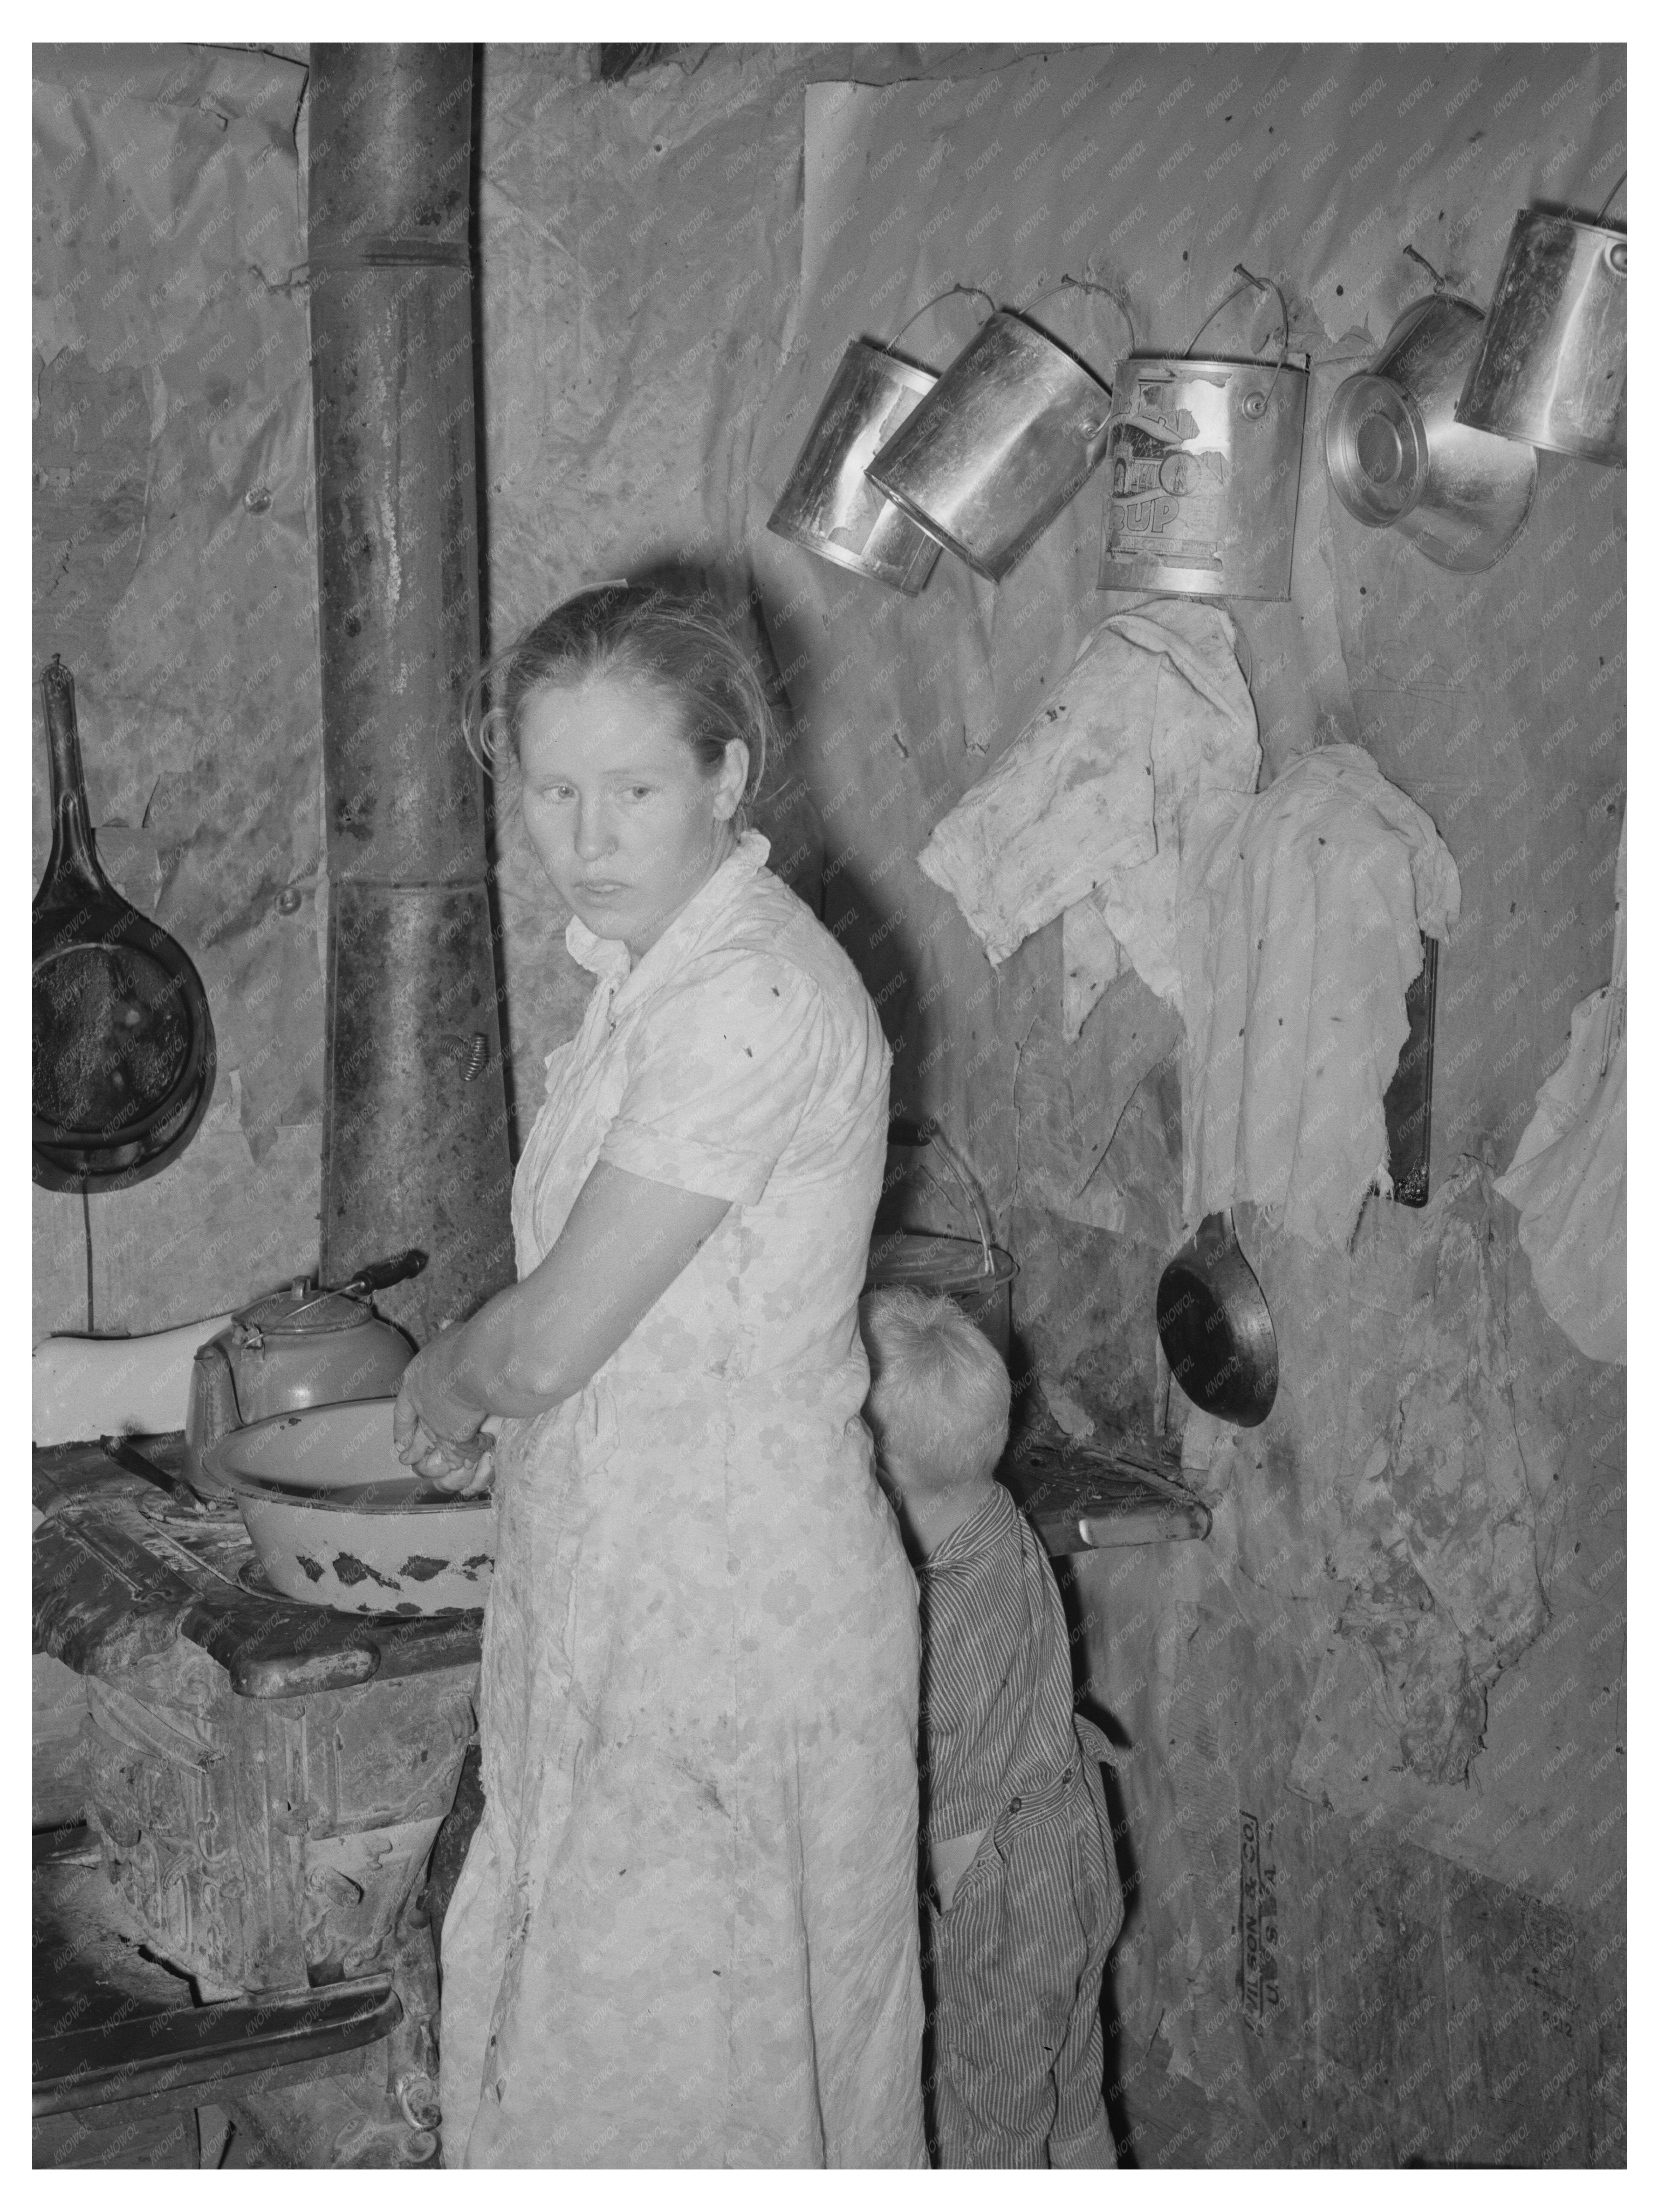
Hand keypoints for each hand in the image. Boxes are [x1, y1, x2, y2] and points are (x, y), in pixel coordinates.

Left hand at [394, 1334, 488, 1485]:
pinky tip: (466, 1465)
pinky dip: (465, 1462)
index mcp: (415, 1383)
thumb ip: (448, 1334)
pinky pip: (459, 1456)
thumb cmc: (465, 1345)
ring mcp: (439, 1426)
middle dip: (413, 1450)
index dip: (402, 1426)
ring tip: (434, 1472)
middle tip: (407, 1460)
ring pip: (434, 1452)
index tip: (399, 1438)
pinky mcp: (458, 1438)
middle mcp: (423, 1409)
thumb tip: (446, 1323)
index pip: (402, 1410)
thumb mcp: (451, 1334)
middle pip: (415, 1437)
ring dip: (435, 1463)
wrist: (477, 1365)